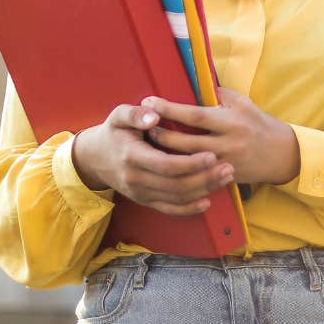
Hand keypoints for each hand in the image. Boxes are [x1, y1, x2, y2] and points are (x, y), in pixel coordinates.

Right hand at [70, 104, 235, 216]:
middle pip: (176, 185)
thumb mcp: (118, 116)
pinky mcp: (145, 201)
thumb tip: (154, 115)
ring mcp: (140, 193)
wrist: (95, 158)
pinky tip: (207, 201)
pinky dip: (189, 209)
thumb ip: (135, 114)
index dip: (190, 163)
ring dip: (204, 190)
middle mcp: (136, 179)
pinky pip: (169, 209)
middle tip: (228, 167)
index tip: (212, 155)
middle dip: (205, 178)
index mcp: (132, 156)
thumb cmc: (113, 132)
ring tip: (225, 178)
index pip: (166, 165)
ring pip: (176, 198)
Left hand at [142, 88, 300, 185]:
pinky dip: (179, 170)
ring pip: (187, 162)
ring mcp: (224, 163)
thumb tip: (193, 83)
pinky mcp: (224, 178)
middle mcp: (227, 143)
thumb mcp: (243, 103)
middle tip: (142, 126)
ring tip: (147, 144)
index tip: (149, 102)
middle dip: (161, 134)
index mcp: (230, 121)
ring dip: (165, 154)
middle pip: (186, 142)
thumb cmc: (260, 124)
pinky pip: (197, 176)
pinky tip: (164, 164)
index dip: (170, 109)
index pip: (195, 115)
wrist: (282, 155)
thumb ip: (219, 95)